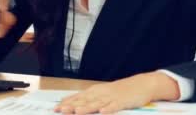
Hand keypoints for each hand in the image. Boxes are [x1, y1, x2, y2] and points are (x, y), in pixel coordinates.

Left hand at [54, 72, 179, 113]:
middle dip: (71, 106)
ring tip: (77, 112)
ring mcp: (111, 97)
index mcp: (94, 91)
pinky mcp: (122, 102)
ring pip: (97, 104)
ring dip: (86, 108)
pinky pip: (114, 106)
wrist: (140, 84)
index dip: (66, 103)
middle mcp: (100, 93)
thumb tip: (73, 104)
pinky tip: (102, 112)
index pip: (77, 97)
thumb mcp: (102, 93)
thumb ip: (89, 99)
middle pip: (84, 101)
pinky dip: (108, 109)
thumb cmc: (119, 91)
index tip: (55, 108)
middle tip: (60, 110)